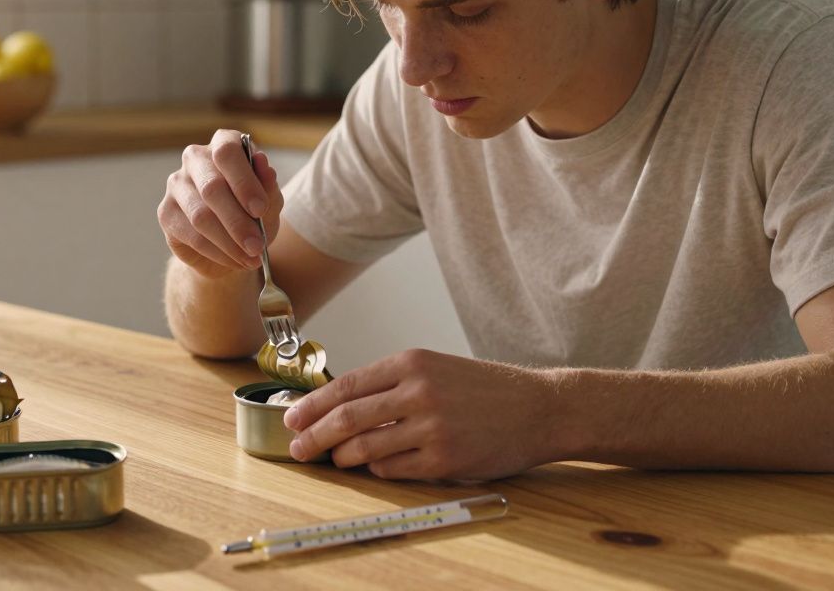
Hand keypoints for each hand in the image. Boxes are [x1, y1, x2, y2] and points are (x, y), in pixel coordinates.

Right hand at [157, 129, 282, 278]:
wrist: (231, 241)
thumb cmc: (253, 213)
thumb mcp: (270, 201)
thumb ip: (268, 186)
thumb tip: (264, 165)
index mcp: (224, 143)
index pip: (227, 152)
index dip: (243, 181)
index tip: (260, 209)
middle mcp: (195, 158)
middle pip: (211, 187)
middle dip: (238, 221)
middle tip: (257, 246)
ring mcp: (176, 184)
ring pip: (200, 216)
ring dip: (229, 242)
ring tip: (250, 258)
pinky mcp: (165, 212)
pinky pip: (191, 236)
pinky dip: (217, 252)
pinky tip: (233, 260)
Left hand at [283, 349, 565, 479]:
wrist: (540, 407)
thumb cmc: (485, 389)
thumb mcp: (436, 368)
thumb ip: (392, 384)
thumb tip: (342, 407)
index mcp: (411, 362)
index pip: (347, 385)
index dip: (313, 405)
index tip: (293, 418)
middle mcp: (418, 391)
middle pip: (347, 418)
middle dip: (314, 436)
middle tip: (297, 448)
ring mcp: (431, 427)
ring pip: (365, 448)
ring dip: (343, 457)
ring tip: (336, 459)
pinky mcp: (444, 459)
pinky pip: (393, 469)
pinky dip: (378, 469)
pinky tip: (377, 466)